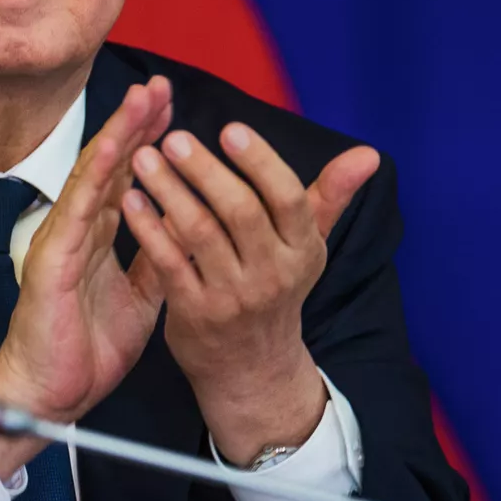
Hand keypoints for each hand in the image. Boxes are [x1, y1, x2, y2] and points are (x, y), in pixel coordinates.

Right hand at [0, 76, 174, 476]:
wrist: (49, 395)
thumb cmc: (84, 352)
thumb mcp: (138, 302)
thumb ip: (155, 264)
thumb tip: (184, 235)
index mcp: (99, 240)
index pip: (127, 180)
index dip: (150, 143)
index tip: (173, 109)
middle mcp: (79, 229)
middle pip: (111, 165)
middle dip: (138, 123)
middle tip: (161, 85)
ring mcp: (63, 238)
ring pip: (94, 174)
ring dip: (121, 133)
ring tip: (144, 97)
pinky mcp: (52, 256)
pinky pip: (79, 207)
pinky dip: (98, 173)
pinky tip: (115, 144)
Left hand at [120, 122, 379, 460]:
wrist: (253, 370)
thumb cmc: (277, 289)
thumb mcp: (308, 247)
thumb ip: (331, 196)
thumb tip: (370, 153)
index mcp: (302, 249)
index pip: (287, 199)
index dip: (260, 163)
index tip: (230, 129)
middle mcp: (272, 274)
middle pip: (240, 212)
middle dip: (205, 171)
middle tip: (173, 138)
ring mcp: (232, 296)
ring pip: (199, 233)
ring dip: (169, 192)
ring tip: (142, 158)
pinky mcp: (194, 313)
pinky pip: (169, 263)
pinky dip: (148, 229)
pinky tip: (130, 199)